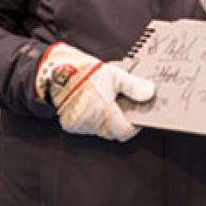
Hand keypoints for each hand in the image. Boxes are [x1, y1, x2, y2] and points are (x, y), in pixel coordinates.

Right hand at [36, 42, 154, 141]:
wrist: (55, 72)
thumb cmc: (85, 73)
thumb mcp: (115, 75)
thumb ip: (133, 86)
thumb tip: (149, 93)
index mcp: (104, 112)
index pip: (125, 131)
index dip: (135, 125)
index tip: (139, 114)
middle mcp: (91, 123)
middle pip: (114, 132)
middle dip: (122, 121)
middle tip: (125, 105)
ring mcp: (79, 125)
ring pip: (101, 129)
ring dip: (108, 119)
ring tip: (108, 100)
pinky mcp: (70, 124)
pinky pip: (88, 126)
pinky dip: (95, 118)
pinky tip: (96, 103)